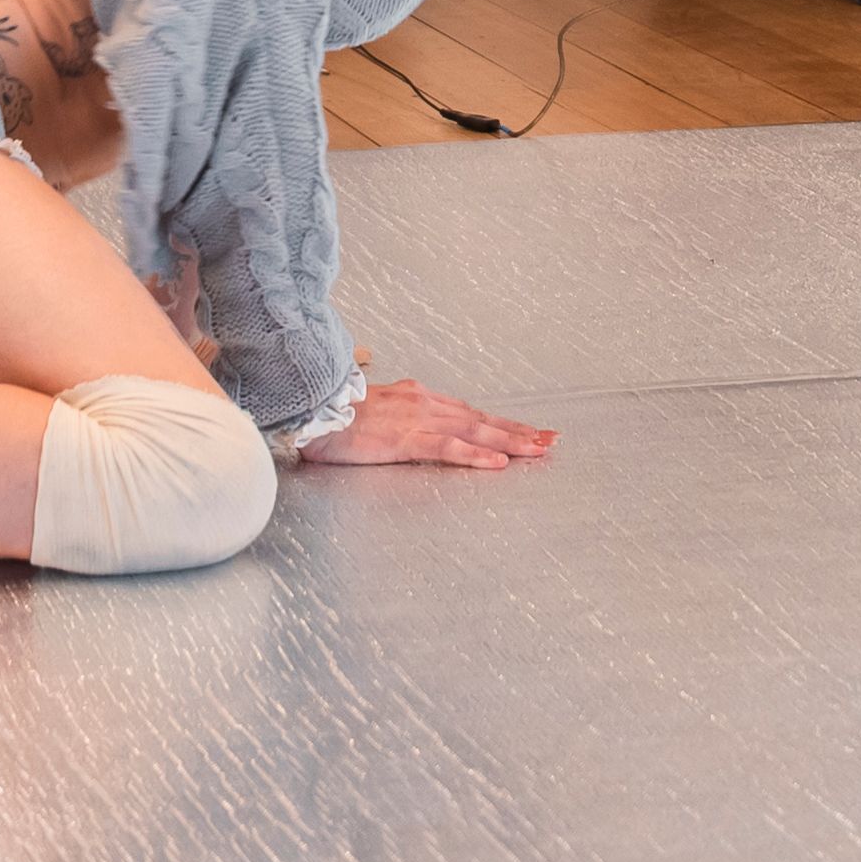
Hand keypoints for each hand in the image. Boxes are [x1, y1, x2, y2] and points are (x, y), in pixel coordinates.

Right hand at [310, 377, 555, 470]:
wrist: (309, 407)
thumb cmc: (331, 412)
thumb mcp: (369, 407)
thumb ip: (390, 410)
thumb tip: (393, 411)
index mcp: (416, 397)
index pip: (469, 411)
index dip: (500, 422)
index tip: (527, 430)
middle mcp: (424, 403)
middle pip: (481, 419)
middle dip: (518, 430)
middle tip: (550, 439)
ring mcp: (418, 420)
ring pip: (475, 431)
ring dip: (510, 442)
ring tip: (538, 450)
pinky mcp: (406, 439)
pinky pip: (449, 449)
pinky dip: (477, 457)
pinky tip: (499, 464)